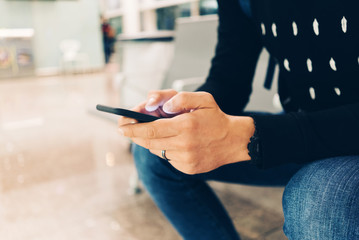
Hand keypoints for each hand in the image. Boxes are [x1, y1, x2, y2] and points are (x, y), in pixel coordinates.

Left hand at [119, 91, 254, 174]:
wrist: (234, 141)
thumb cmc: (216, 118)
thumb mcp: (203, 99)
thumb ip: (180, 98)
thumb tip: (162, 107)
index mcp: (186, 125)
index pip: (150, 128)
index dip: (132, 128)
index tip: (120, 127)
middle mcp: (184, 144)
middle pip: (149, 141)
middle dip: (135, 135)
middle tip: (126, 130)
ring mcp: (186, 159)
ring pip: (157, 149)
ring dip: (151, 140)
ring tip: (155, 131)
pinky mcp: (188, 168)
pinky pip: (167, 158)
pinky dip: (165, 149)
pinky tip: (173, 142)